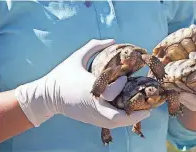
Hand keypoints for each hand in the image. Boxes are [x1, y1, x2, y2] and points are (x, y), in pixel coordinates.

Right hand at [15, 39, 149, 128]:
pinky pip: (108, 123)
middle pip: (116, 118)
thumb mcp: (76, 57)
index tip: (126, 77)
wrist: (46, 97)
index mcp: (89, 89)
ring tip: (143, 112)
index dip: (121, 86)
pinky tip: (129, 114)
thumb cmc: (62, 76)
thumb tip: (112, 40)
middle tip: (148, 109)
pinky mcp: (90, 120)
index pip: (111, 92)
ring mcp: (91, 115)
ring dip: (130, 119)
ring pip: (114, 123)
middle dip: (134, 115)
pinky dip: (121, 121)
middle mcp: (92, 105)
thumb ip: (94, 47)